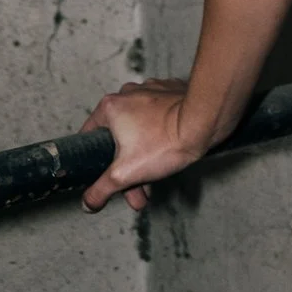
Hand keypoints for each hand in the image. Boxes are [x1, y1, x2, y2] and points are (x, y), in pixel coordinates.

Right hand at [79, 77, 206, 212]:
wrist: (203, 123)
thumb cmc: (166, 142)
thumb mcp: (124, 175)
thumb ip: (100, 190)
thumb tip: (88, 202)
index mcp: (111, 106)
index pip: (90, 136)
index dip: (96, 163)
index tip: (105, 178)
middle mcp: (129, 93)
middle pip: (119, 138)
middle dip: (127, 170)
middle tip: (136, 194)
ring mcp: (152, 90)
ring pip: (139, 130)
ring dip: (143, 157)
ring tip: (153, 184)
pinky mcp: (171, 93)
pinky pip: (158, 119)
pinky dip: (159, 137)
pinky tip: (167, 156)